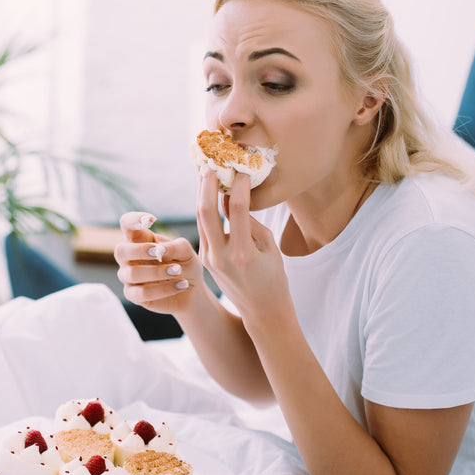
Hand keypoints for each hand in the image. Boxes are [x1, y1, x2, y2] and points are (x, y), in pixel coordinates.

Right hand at [113, 212, 202, 315]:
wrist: (192, 291)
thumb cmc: (186, 265)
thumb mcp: (187, 252)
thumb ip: (175, 246)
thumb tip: (160, 250)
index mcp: (141, 240)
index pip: (126, 224)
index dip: (133, 220)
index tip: (150, 219)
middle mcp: (130, 257)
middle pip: (120, 250)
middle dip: (139, 251)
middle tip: (159, 252)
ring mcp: (129, 277)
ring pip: (132, 274)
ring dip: (157, 272)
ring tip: (179, 271)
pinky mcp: (134, 295)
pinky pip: (141, 293)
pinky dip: (164, 289)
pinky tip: (181, 285)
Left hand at [196, 169, 289, 321]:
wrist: (261, 310)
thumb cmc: (273, 278)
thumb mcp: (270, 248)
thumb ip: (252, 223)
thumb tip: (235, 200)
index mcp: (243, 253)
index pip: (239, 209)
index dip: (240, 185)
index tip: (243, 169)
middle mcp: (221, 256)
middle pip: (206, 211)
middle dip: (207, 184)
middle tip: (211, 164)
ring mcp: (209, 258)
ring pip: (200, 219)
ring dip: (202, 194)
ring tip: (206, 173)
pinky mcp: (204, 259)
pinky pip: (203, 229)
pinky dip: (206, 210)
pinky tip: (210, 195)